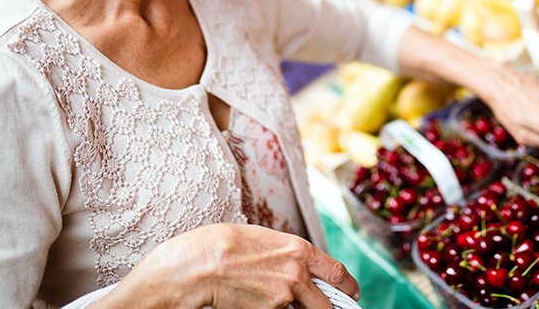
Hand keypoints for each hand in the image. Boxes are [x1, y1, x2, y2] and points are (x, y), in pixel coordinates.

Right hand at [96, 223, 358, 308]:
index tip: (350, 292)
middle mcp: (297, 275)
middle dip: (329, 307)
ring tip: (282, 301)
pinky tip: (260, 304)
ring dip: (300, 308)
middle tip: (326, 307)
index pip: (339, 274)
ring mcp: (282, 298)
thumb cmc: (213, 245)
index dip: (348, 287)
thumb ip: (280, 251)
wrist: (188, 269)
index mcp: (298, 250)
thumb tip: (292, 262)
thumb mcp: (255, 237)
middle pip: (329, 304)